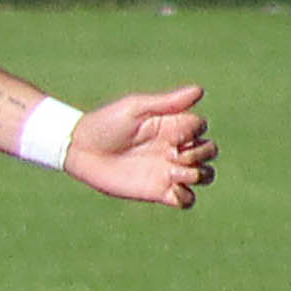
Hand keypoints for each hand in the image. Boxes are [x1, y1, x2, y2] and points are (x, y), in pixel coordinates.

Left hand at [68, 85, 212, 208]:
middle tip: (174, 154)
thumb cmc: (105, 123)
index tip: (173, 134)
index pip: (201, 128)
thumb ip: (167, 103)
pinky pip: (187, 200)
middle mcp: (173, 148)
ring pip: (205, 176)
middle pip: (210, 152)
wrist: (80, 149)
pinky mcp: (159, 192)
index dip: (195, 131)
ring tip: (172, 172)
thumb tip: (200, 90)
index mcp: (170, 126)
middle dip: (202, 153)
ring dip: (198, 175)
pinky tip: (170, 189)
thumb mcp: (135, 109)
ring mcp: (168, 171)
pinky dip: (186, 197)